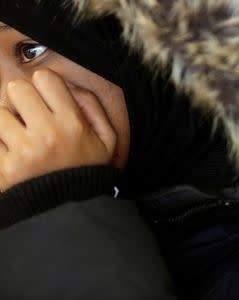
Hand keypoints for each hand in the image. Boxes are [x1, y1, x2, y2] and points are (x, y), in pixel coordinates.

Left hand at [0, 69, 116, 190]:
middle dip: (22, 99)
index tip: (47, 99)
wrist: (70, 209)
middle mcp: (46, 134)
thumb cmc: (87, 169)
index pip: (44, 78)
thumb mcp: (107, 139)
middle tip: (31, 116)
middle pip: (15, 89)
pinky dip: (1, 143)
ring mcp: (22, 152)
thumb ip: (93, 106)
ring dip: (7, 120)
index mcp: (72, 124)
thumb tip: (68, 85)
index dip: (44, 85)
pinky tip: (15, 153)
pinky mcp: (3, 167)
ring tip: (21, 135)